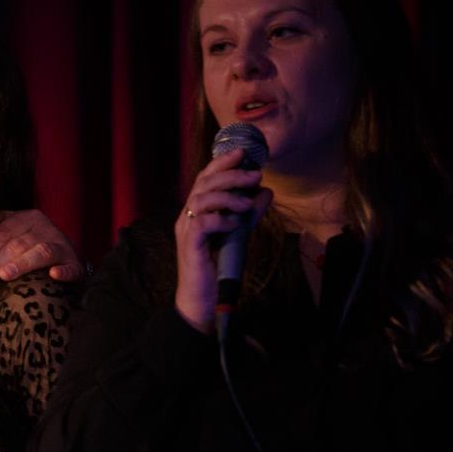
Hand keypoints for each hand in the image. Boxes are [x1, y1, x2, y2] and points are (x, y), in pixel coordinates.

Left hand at [0, 209, 85, 284]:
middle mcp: (45, 228)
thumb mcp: (16, 234)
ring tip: (5, 275)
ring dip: (22, 264)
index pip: (1, 233)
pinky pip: (70, 267)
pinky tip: (53, 276)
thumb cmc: (33, 248)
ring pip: (40, 252)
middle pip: (16, 245)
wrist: (69, 259)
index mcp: (28, 218)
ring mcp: (62, 245)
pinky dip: (62, 271)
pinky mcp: (75, 264)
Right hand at [173, 149, 271, 331]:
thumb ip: (250, 213)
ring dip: (227, 196)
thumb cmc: (218, 266)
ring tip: (246, 203)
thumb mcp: (239, 234)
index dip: (221, 163)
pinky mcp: (190, 246)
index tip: (242, 153)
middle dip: (230, 174)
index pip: (205, 178)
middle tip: (255, 175)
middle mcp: (187, 216)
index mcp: (197, 210)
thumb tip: (266, 191)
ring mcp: (186, 230)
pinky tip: (234, 224)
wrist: (203, 298)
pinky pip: (202, 223)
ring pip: (200, 199)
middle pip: (203, 183)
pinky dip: (220, 219)